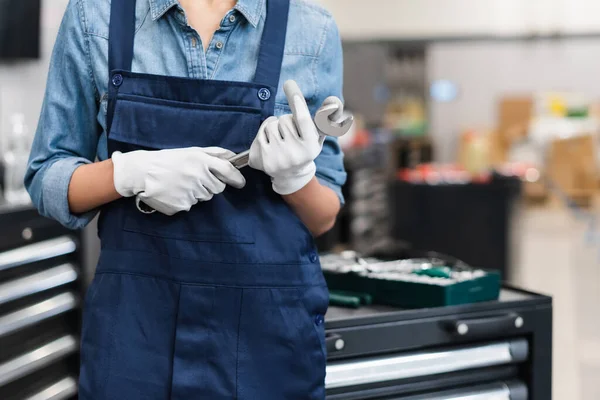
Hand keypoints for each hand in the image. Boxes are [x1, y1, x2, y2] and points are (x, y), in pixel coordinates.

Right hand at [112, 147, 244, 215]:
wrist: (141, 172)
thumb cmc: (168, 160)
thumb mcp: (191, 151)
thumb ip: (214, 153)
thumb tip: (233, 156)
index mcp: (201, 161)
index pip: (227, 171)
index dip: (236, 178)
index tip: (240, 183)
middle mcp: (198, 177)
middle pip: (218, 187)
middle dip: (211, 184)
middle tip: (195, 178)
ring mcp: (190, 192)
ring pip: (205, 197)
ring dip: (198, 192)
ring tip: (182, 183)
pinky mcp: (182, 205)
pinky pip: (191, 205)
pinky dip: (186, 200)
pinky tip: (175, 191)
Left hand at [249, 80, 321, 194]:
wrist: (289, 175)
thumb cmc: (304, 149)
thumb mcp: (317, 137)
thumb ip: (325, 119)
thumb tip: (334, 100)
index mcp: (310, 147)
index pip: (302, 120)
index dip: (296, 102)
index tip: (290, 85)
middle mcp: (295, 154)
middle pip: (285, 119)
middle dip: (286, 120)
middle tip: (290, 133)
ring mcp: (278, 157)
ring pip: (272, 124)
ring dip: (275, 126)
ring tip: (280, 138)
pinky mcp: (264, 158)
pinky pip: (262, 131)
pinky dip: (265, 131)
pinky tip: (271, 142)